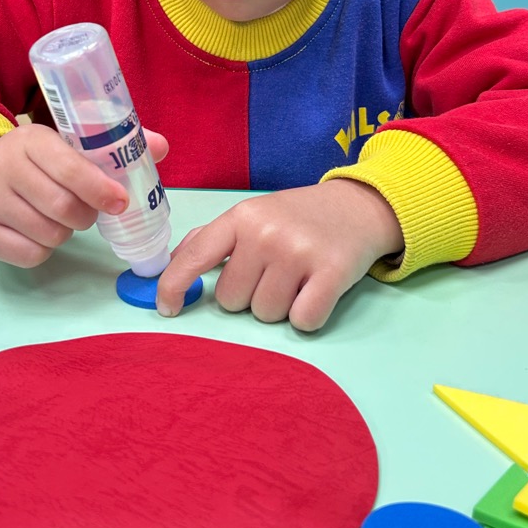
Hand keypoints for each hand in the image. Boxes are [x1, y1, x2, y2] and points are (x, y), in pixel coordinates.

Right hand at [0, 123, 168, 266]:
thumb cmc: (40, 160)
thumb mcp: (70, 142)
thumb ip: (114, 143)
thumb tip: (160, 147)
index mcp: (31, 139)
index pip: (70, 168)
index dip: (100, 189)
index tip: (120, 202)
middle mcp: (2, 166)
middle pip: (62, 207)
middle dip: (86, 215)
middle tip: (88, 211)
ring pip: (49, 234)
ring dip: (66, 232)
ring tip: (60, 217)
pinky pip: (30, 255)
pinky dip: (45, 249)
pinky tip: (40, 231)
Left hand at [156, 179, 402, 331]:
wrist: (359, 206)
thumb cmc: (299, 217)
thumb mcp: (253, 215)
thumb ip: (212, 238)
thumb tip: (174, 263)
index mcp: (242, 217)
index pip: (195, 257)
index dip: (174, 287)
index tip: (168, 309)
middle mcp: (266, 233)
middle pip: (233, 301)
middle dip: (250, 296)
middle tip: (275, 273)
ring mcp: (299, 252)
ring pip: (266, 315)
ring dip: (280, 307)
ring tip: (298, 279)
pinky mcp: (332, 272)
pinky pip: (302, 321)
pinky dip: (308, 316)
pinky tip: (317, 291)